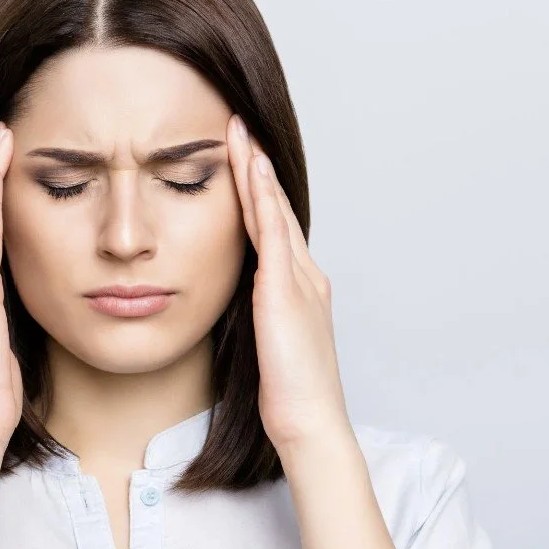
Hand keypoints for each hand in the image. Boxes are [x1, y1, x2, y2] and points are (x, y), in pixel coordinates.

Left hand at [227, 114, 352, 454]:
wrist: (309, 423)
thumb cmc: (286, 393)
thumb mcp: (267, 342)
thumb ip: (258, 314)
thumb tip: (240, 301)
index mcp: (298, 287)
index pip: (274, 226)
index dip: (257, 190)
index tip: (240, 156)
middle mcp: (305, 275)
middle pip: (276, 207)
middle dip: (257, 165)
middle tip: (240, 125)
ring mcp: (299, 280)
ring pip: (275, 210)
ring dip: (257, 169)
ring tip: (240, 131)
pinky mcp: (286, 291)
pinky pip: (272, 233)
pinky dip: (261, 198)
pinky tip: (250, 170)